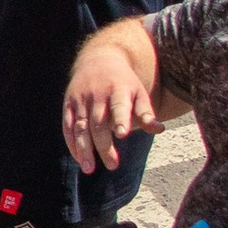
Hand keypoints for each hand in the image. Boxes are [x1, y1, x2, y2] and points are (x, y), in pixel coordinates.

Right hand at [65, 41, 157, 172]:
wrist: (98, 58)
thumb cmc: (123, 82)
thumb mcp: (138, 93)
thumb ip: (146, 113)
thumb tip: (160, 129)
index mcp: (118, 89)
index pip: (119, 105)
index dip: (120, 119)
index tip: (123, 134)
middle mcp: (97, 94)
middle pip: (99, 122)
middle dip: (104, 145)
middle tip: (113, 165)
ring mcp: (81, 99)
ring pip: (81, 127)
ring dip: (83, 149)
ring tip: (89, 169)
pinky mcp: (69, 104)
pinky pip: (68, 126)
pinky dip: (72, 143)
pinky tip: (79, 159)